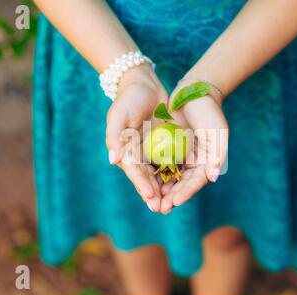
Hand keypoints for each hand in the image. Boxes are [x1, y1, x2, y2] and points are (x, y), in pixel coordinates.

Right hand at [105, 64, 166, 211]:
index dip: (141, 185)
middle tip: (163, 209)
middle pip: (146, 178)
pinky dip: (174, 174)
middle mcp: (137, 154)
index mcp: (125, 151)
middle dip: (153, 194)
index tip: (151, 197)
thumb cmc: (128, 99)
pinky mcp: (164, 145)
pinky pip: (170, 162)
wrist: (144, 84)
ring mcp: (151, 150)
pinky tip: (183, 185)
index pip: (134, 172)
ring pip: (158, 174)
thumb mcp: (118, 114)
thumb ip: (114, 137)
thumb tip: (113, 161)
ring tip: (173, 204)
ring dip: (165, 190)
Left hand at [159, 84, 228, 213]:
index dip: (186, 193)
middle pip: (181, 184)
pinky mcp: (167, 148)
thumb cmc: (210, 113)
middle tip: (160, 208)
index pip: (196, 182)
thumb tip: (212, 178)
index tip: (175, 202)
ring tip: (151, 201)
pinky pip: (159, 164)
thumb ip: (217, 155)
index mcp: (207, 163)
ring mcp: (180, 156)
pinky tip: (145, 182)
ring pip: (169, 177)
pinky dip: (153, 174)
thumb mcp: (218, 133)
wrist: (195, 92)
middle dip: (171, 197)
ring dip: (161, 190)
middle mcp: (193, 163)